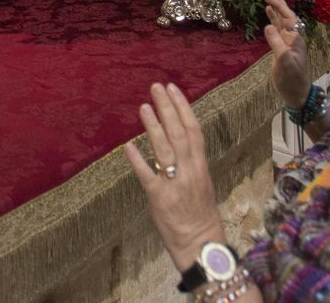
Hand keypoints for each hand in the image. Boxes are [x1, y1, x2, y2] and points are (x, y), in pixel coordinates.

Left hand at [122, 82, 225, 272]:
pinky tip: (128, 146)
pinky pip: (148, 176)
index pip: (193, 130)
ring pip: (165, 150)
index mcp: (201, 166)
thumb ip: (190, 161)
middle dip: (167, 108)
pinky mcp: (160, 199)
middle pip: (178, 133)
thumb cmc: (200, 213)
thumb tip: (179, 138)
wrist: (200, 244)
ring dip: (154, 127)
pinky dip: (138, 161)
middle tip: (156, 87)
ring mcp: (175, 184)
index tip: (173, 88)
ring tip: (143, 107)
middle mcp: (190, 171)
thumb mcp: (201, 182)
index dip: (183, 107)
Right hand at [263, 0, 311, 108]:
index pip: (288, 16)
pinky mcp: (282, 45)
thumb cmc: (291, 78)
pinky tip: (268, 11)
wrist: (296, 92)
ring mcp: (287, 40)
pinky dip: (273, 17)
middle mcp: (293, 36)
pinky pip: (277, 27)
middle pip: (286, 13)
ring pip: (281, 18)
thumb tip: (268, 26)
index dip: (279, 6)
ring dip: (275, 6)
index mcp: (295, 38)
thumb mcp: (284, 62)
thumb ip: (277, 44)